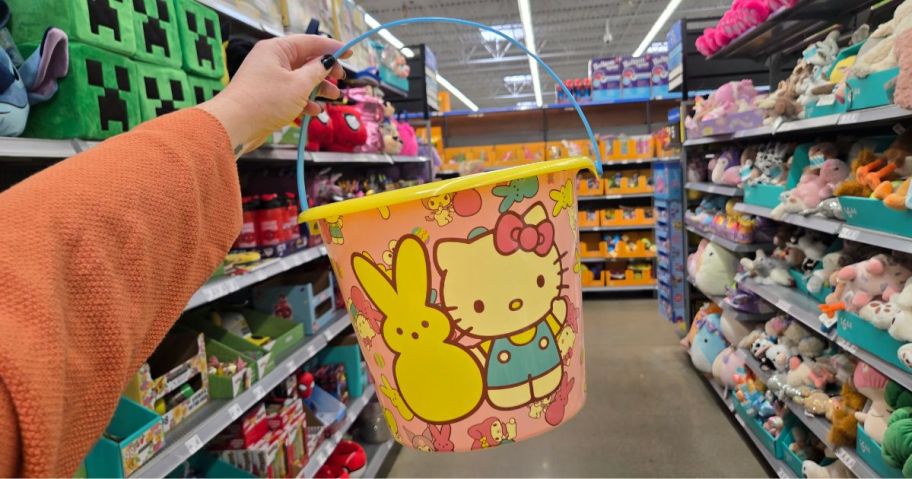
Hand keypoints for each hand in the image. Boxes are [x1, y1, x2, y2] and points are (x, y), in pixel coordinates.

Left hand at [198, 35, 349, 153]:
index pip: (310, 42)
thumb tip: (327, 62)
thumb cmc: (265, 101)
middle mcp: (272, 61)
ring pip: (301, 79)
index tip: (350, 53)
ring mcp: (269, 79)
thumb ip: (317, 71)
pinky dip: (305, 101)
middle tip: (340, 79)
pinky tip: (315, 111)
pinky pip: (292, 94)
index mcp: (277, 49)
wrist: (235, 126)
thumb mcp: (299, 85)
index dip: (332, 48)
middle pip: (306, 61)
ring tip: (333, 97)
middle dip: (325, 71)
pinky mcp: (268, 97)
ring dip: (318, 88)